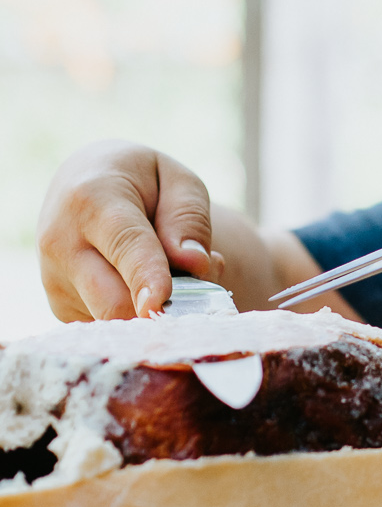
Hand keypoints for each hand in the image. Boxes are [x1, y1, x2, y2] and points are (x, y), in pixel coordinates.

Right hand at [37, 142, 223, 321]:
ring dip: (153, 308)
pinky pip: (111, 326)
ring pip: (115, 319)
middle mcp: (62, 244)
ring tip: (167, 272)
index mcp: (92, 200)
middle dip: (160, 309)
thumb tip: (196, 264)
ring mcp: (56, 282)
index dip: (146, 276)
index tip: (159, 301)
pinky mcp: (61, 308)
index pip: (125, 246)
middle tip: (200, 289)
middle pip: (112, 301)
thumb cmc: (140, 181)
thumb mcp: (175, 179)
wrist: (83, 183)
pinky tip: (142, 286)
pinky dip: (137, 314)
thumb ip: (189, 217)